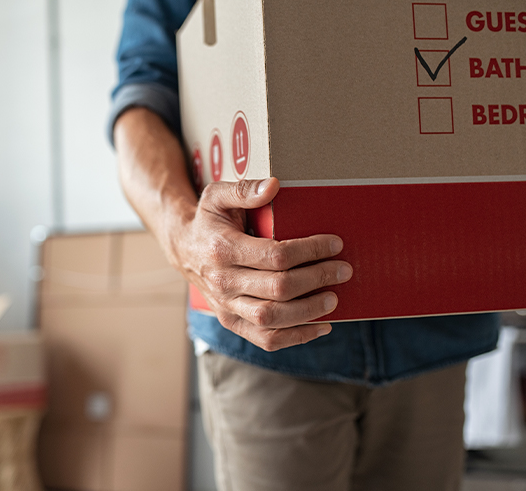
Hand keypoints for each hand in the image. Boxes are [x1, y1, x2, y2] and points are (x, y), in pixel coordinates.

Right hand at [172, 178, 352, 351]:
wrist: (183, 249)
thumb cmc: (208, 221)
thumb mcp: (217, 195)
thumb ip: (244, 189)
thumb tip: (273, 186)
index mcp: (222, 249)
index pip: (275, 255)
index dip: (310, 251)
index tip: (334, 244)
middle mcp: (223, 282)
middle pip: (278, 288)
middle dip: (317, 279)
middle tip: (343, 270)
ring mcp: (226, 306)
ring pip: (272, 318)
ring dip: (309, 311)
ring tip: (333, 298)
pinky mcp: (231, 322)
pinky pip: (265, 339)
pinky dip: (296, 337)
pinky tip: (320, 326)